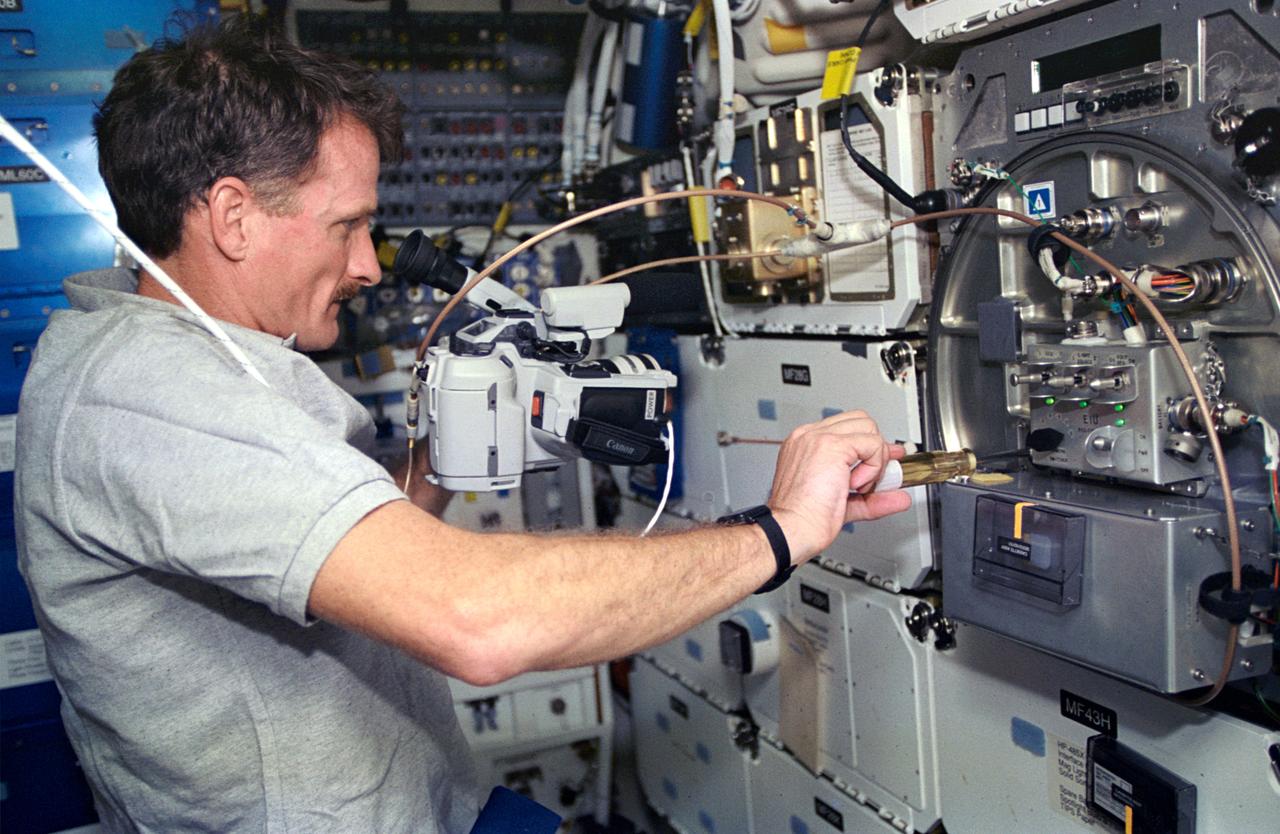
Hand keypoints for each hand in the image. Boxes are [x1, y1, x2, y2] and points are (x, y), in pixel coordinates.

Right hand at [766, 410, 910, 562]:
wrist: (792, 529)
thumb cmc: (805, 520)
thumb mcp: (844, 503)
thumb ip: (871, 497)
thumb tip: (900, 497)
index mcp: (805, 445)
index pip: (847, 428)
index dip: (869, 445)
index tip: (883, 462)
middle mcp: (809, 436)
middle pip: (861, 421)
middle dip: (875, 449)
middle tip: (873, 477)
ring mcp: (819, 437)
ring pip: (869, 428)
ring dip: (874, 459)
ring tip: (860, 486)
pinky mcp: (832, 445)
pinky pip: (872, 444)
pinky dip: (874, 467)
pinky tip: (857, 485)